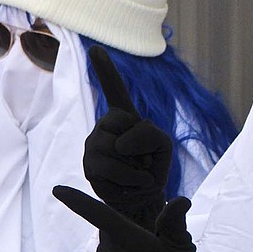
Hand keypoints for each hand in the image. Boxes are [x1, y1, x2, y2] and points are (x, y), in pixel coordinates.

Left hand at [53, 185, 231, 251]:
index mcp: (129, 241)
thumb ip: (174, 221)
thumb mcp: (182, 245)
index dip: (77, 201)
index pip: (99, 214)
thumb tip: (181, 200)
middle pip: (108, 232)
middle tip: (147, 248)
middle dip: (122, 233)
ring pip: (106, 249)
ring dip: (119, 251)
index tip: (57, 189)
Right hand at [83, 45, 172, 230]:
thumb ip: (148, 135)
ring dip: (137, 168)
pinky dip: (130, 179)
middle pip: (122, 121)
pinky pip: (110, 167)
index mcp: (124, 117)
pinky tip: (130, 187)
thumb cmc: (153, 171)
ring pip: (115, 147)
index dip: (105, 69)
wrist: (141, 203)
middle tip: (144, 163)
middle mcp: (104, 127)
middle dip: (142, 146)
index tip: (95, 48)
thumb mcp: (163, 146)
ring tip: (139, 177)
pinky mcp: (89, 166)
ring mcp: (93, 145)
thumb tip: (117, 145)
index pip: (114, 90)